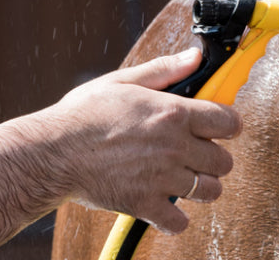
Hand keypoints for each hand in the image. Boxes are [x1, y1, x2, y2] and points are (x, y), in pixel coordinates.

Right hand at [26, 49, 240, 233]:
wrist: (49, 153)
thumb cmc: (81, 115)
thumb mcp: (122, 82)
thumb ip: (164, 71)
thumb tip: (196, 57)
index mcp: (173, 113)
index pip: (229, 122)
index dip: (228, 126)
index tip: (219, 129)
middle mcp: (174, 146)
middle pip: (225, 161)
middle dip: (213, 159)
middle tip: (194, 156)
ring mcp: (161, 178)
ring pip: (210, 191)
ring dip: (201, 187)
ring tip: (182, 180)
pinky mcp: (143, 204)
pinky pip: (178, 222)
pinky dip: (174, 219)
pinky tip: (163, 207)